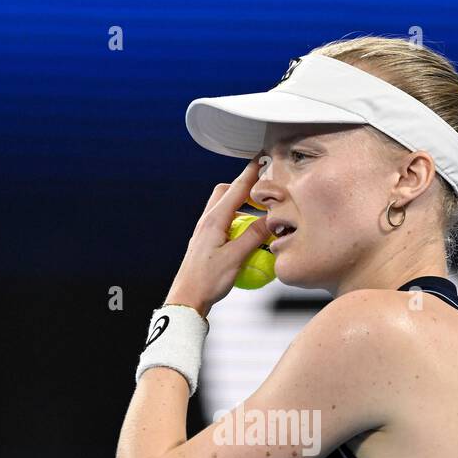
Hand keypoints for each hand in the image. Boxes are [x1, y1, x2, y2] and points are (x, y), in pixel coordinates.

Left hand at [165, 159, 270, 318]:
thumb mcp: (236, 258)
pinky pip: (222, 221)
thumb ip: (254, 237)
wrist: (187, 298)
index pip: (236, 188)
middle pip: (225, 191)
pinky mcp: (205, 241)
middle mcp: (207, 221)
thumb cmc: (208, 280)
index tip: (263, 158)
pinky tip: (244, 233)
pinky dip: (235, 219)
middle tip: (261, 190)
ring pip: (222, 206)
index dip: (251, 172)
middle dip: (243, 186)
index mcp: (214, 220)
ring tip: (256, 211)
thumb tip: (270, 221)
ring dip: (239, 203)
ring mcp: (204, 231)